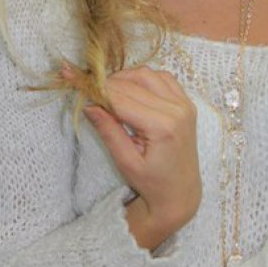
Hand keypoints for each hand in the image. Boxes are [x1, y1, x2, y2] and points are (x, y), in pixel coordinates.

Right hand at [83, 67, 201, 246]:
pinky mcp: (187, 102)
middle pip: (133, 83)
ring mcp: (184, 104)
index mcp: (162, 127)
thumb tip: (88, 105)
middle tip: (90, 90)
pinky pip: (163, 78)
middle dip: (108, 84)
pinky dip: (144, 79)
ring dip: (125, 78)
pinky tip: (131, 90)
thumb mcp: (126, 162)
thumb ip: (109, 131)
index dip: (98, 90)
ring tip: (109, 93)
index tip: (80, 85)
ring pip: (147, 74)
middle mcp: (176, 110)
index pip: (122, 98)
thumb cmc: (152, 182)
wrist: (181, 191)